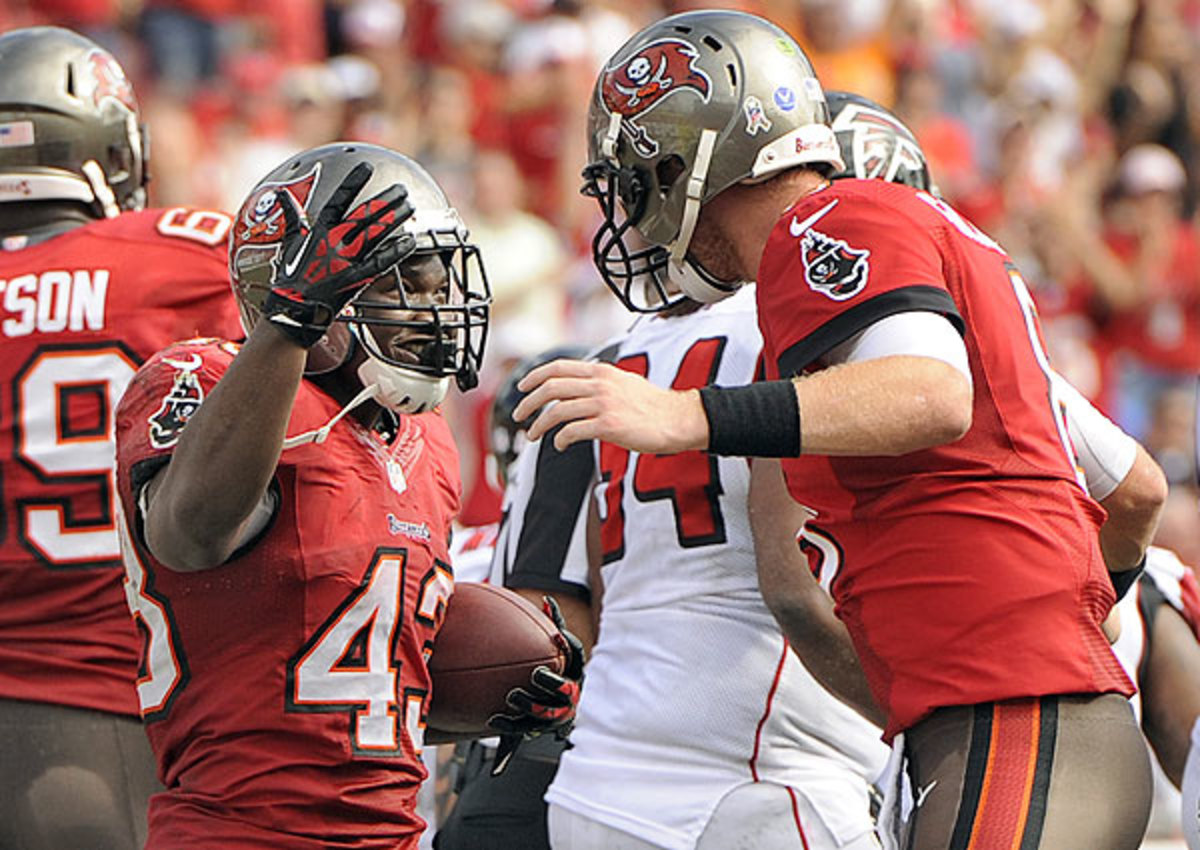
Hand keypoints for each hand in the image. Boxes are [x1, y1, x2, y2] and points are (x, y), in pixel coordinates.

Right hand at [263, 162, 416, 346]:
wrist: (292, 311)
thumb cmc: (290, 278)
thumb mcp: (289, 244)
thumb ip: (292, 219)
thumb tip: (281, 195)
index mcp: (318, 232)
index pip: (338, 200)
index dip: (352, 182)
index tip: (366, 166)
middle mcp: (334, 242)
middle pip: (364, 215)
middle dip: (385, 200)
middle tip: (402, 189)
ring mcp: (346, 261)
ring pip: (375, 233)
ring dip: (394, 218)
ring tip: (410, 206)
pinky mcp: (355, 280)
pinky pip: (380, 263)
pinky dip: (395, 251)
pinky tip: (411, 241)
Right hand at [487, 596, 584, 774]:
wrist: (567, 700)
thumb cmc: (539, 717)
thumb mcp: (522, 731)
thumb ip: (510, 749)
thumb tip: (494, 775)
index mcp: (558, 713)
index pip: (544, 715)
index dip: (527, 715)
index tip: (502, 711)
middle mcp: (570, 691)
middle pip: (565, 687)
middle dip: (550, 682)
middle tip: (533, 675)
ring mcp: (575, 670)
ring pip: (575, 657)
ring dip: (565, 644)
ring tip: (554, 634)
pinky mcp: (572, 650)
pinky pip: (565, 631)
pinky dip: (557, 617)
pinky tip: (546, 602)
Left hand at [513, 358, 708, 452]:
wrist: (679, 419)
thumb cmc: (653, 405)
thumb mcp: (624, 382)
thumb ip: (600, 382)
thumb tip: (577, 388)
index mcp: (602, 371)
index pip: (558, 367)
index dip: (534, 377)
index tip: (521, 388)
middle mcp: (600, 384)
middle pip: (551, 388)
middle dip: (529, 402)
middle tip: (519, 415)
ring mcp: (604, 404)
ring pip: (557, 411)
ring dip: (539, 425)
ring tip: (533, 435)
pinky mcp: (609, 426)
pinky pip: (572, 431)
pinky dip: (559, 439)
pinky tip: (559, 445)